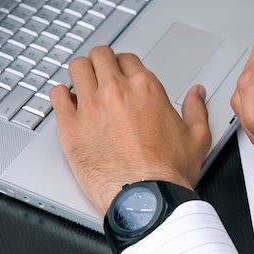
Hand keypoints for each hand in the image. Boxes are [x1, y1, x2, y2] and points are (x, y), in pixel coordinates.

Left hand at [50, 46, 210, 214]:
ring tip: (84, 83)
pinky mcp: (71, 127)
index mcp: (146, 89)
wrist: (146, 198)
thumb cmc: (168, 172)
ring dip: (81, 72)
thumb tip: (197, 93)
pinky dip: (61, 94)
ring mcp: (90, 107)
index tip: (123, 73)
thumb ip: (196, 108)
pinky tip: (67, 101)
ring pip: (77, 69)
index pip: (127, 59)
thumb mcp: (196, 137)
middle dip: (101, 61)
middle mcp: (116, 92)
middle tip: (102, 72)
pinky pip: (57, 96)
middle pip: (100, 56)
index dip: (124, 64)